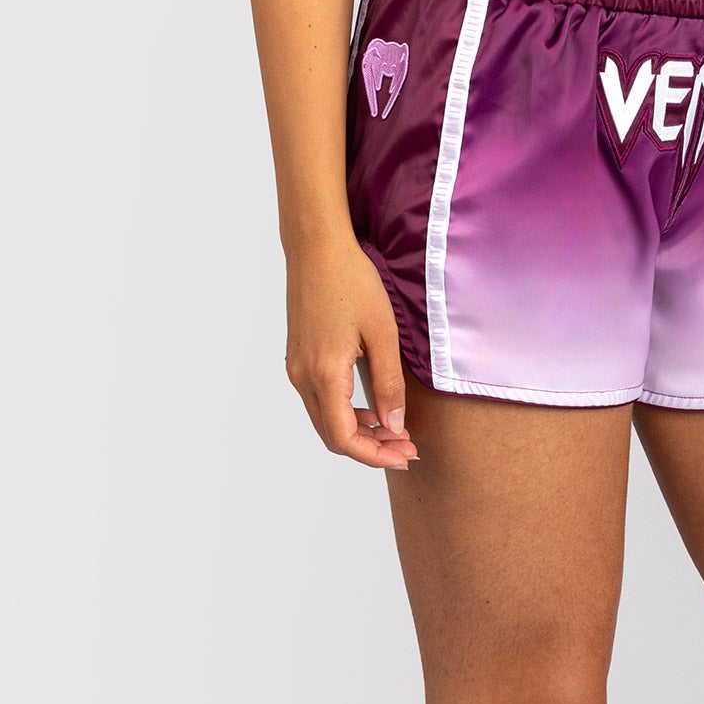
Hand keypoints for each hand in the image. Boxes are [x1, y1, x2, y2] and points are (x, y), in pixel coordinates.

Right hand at [283, 237, 417, 468]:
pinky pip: (320, 402)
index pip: (344, 438)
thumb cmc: (351, 282)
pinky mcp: (298, 359)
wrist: (316, 247)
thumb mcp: (383, 334)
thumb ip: (389, 384)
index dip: (375, 456)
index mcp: (324, 374)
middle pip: (332, 437)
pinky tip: (373, 410)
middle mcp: (303, 377)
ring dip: (359, 433)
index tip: (405, 456)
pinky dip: (346, 415)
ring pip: (325, 422)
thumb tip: (394, 425)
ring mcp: (296, 368)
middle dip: (371, 449)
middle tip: (406, 448)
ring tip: (395, 431)